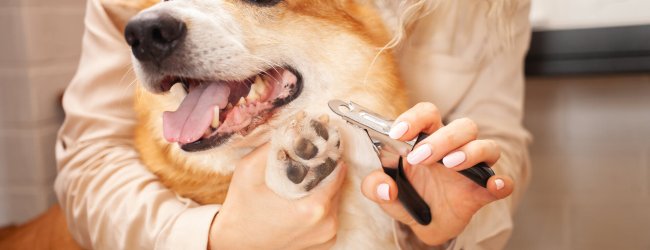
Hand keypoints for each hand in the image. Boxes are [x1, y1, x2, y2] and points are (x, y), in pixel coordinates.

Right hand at [208, 144, 346, 249]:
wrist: (234, 244)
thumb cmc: (241, 209)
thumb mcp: (249, 170)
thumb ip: (273, 146)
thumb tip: (294, 125)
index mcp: (313, 208)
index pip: (336, 170)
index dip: (329, 153)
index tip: (321, 142)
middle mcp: (327, 224)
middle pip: (337, 184)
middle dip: (325, 169)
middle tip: (309, 158)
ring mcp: (327, 236)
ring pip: (335, 199)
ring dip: (323, 186)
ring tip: (304, 178)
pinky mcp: (325, 242)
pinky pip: (330, 215)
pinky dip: (321, 204)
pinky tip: (302, 198)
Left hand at [361, 103, 513, 245]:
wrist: (424, 225)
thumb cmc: (408, 196)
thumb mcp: (384, 193)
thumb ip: (374, 186)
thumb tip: (385, 187)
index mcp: (427, 139)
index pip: (427, 114)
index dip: (414, 118)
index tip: (398, 133)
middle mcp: (453, 147)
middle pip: (461, 126)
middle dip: (440, 138)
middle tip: (418, 157)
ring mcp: (472, 168)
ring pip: (485, 145)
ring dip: (468, 151)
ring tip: (448, 164)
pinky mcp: (483, 191)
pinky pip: (501, 182)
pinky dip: (501, 182)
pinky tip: (494, 185)